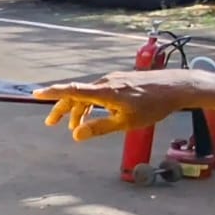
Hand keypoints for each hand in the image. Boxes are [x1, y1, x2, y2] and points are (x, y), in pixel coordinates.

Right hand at [32, 69, 202, 140]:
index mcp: (104, 91)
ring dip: (79, 109)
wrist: (178, 86)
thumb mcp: (126, 122)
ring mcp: (114, 80)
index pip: (72, 91)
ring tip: (76, 126)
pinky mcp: (122, 80)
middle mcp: (105, 82)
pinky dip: (91, 103)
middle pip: (76, 94)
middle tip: (51, 123)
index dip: (52, 93)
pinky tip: (98, 114)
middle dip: (62, 109)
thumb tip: (76, 135)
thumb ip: (99, 128)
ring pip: (89, 94)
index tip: (36, 94)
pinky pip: (99, 92)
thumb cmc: (154, 105)